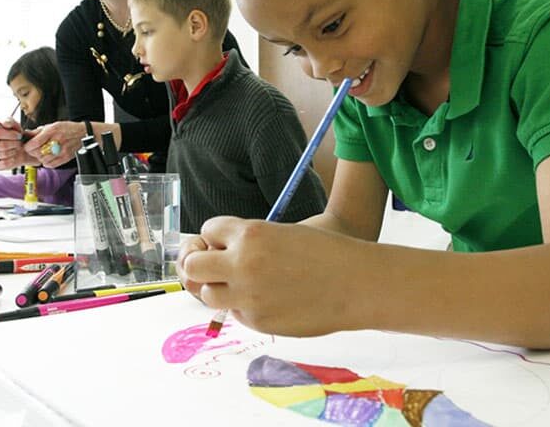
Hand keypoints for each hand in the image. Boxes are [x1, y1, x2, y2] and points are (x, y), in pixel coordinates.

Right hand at [0, 118, 34, 170]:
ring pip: (2, 154)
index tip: (18, 135)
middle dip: (13, 143)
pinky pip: (2, 164)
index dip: (8, 134)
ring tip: (17, 148)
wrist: (20, 148)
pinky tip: (14, 157)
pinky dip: (11, 160)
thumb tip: (6, 123)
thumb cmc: (14, 136)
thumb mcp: (14, 126)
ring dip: (13, 151)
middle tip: (19, 142)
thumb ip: (10, 122)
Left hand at [24, 121, 86, 167]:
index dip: (28, 146)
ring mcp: (61, 151)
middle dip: (33, 151)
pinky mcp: (65, 158)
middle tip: (34, 149)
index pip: (34, 143)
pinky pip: (50, 165)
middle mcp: (57, 141)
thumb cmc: (68, 129)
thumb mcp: (52, 125)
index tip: (28, 145)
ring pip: (42, 160)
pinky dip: (46, 162)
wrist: (84, 134)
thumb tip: (26, 134)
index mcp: (52, 131)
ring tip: (43, 152)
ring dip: (40, 157)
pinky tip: (49, 157)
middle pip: (37, 152)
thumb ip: (38, 131)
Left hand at [181, 217, 363, 335]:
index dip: (217, 237)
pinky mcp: (258, 321)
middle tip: (219, 266)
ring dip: (219, 289)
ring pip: (207, 295)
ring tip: (245, 284)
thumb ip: (246, 241)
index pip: (207, 230)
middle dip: (202, 264)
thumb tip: (212, 253)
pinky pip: (235, 313)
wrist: (356, 282)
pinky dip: (244, 306)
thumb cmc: (323, 251)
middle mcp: (243, 264)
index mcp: (251, 233)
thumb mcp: (281, 232)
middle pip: (192, 265)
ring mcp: (248, 295)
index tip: (227, 242)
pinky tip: (269, 299)